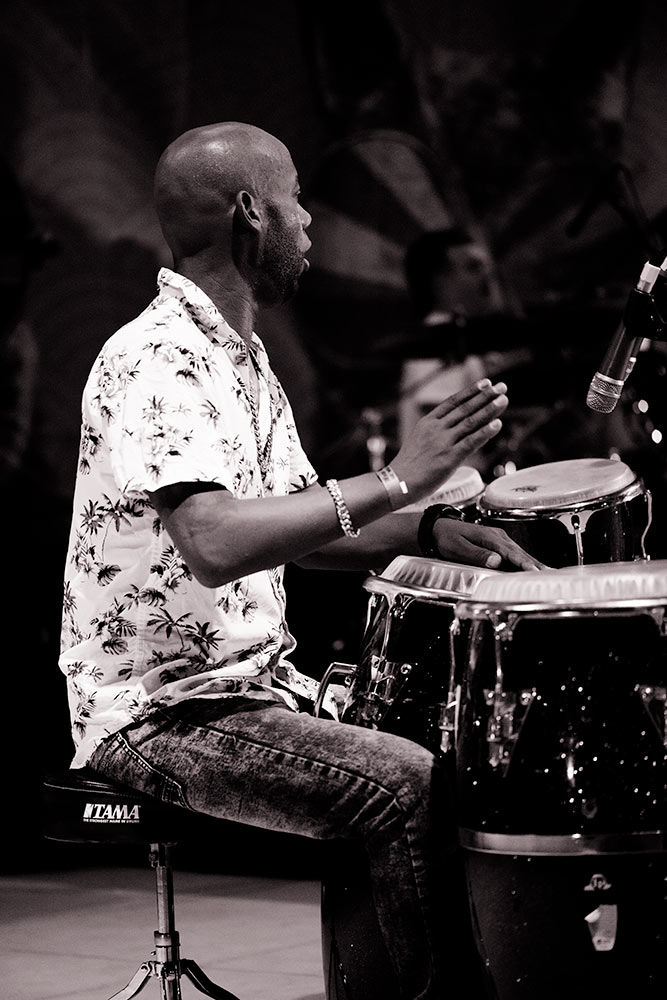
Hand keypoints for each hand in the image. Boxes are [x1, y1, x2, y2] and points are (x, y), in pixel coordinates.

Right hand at [391, 378, 507, 499]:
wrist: (397, 482)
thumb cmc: (408, 466)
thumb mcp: (419, 440)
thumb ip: (436, 431)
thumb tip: (455, 428)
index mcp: (428, 422)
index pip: (453, 402)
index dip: (471, 391)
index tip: (485, 383)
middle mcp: (436, 428)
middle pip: (465, 408)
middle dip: (485, 397)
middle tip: (501, 387)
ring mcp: (443, 442)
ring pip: (470, 422)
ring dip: (489, 410)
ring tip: (503, 400)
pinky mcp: (449, 458)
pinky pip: (471, 442)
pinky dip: (485, 432)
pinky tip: (497, 424)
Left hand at [432, 518, 546, 570]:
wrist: (437, 528)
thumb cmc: (446, 538)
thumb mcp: (457, 547)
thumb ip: (476, 554)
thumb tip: (496, 560)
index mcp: (489, 537)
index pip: (510, 552)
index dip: (523, 563)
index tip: (534, 571)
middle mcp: (497, 536)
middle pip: (520, 552)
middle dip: (535, 563)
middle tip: (551, 573)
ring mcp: (498, 539)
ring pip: (519, 552)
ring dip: (533, 562)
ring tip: (548, 572)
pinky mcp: (496, 544)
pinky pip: (513, 553)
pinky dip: (524, 560)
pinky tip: (532, 568)